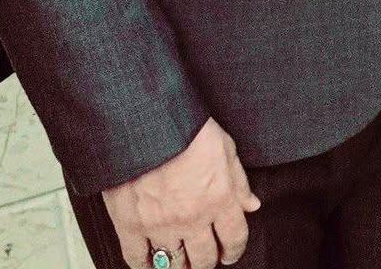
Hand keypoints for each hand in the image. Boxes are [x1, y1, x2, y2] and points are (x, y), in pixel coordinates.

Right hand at [99, 118, 257, 267]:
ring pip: (174, 263)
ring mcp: (160, 225)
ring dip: (180, 266)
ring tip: (181, 263)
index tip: (230, 254)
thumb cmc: (185, 130)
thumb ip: (239, 182)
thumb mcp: (226, 149)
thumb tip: (251, 204)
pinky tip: (149, 263)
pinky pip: (137, 258)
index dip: (234, 251)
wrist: (145, 125)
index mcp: (220, 200)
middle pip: (204, 257)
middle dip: (207, 261)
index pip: (234, 238)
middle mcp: (193, 218)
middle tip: (205, 260)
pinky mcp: (130, 226)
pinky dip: (144, 265)